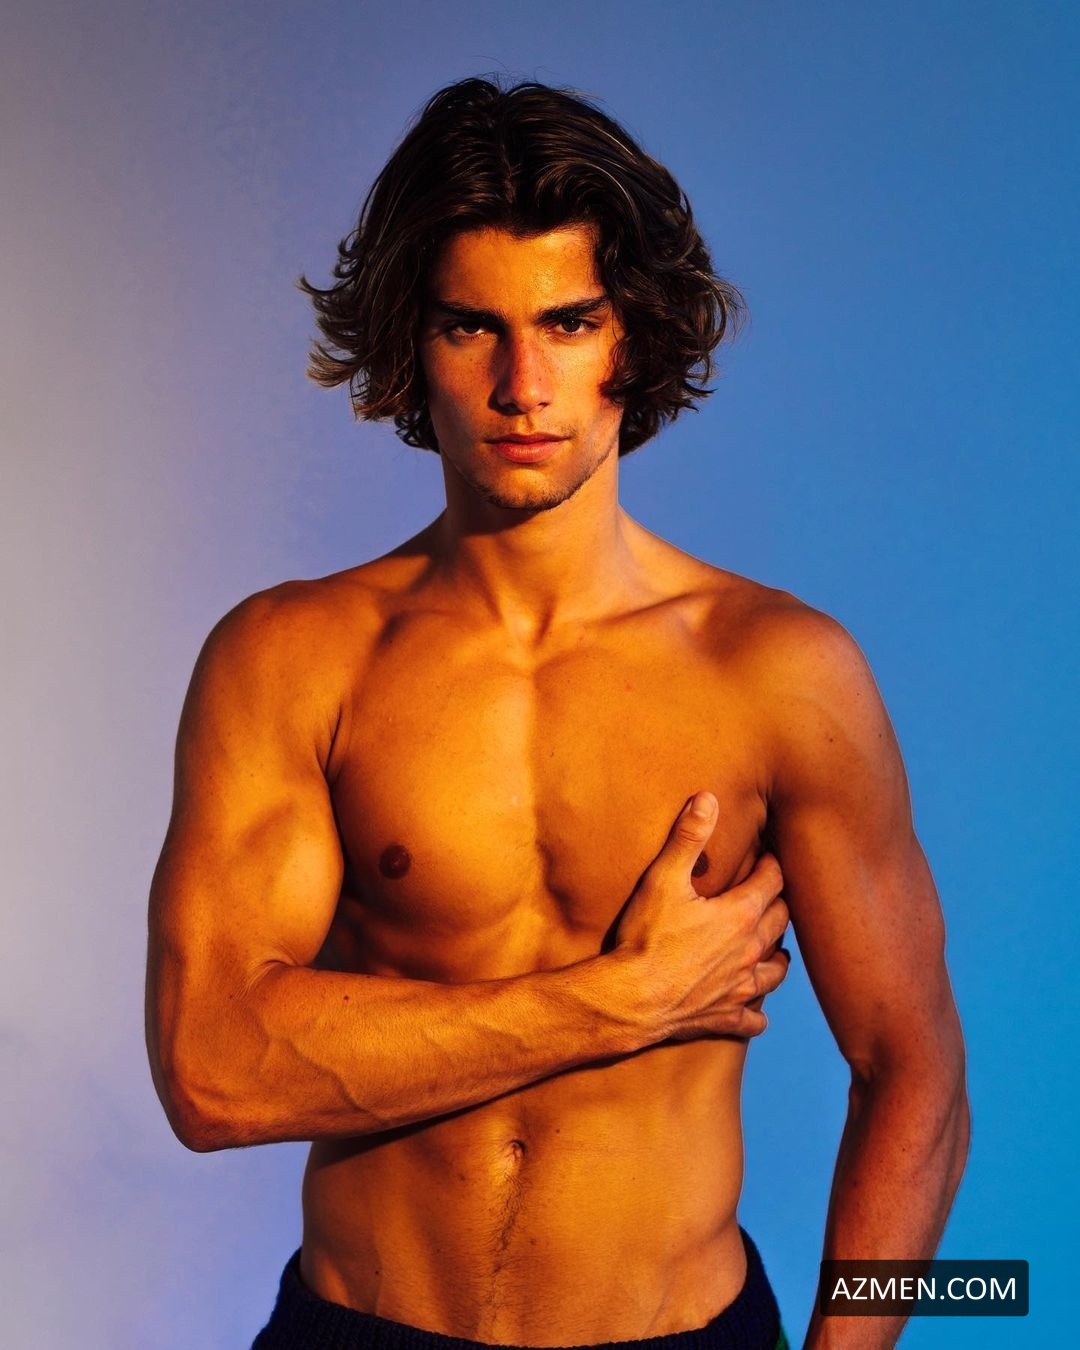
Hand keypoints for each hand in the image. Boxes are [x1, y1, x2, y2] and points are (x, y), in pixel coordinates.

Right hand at [612, 791, 789, 1039]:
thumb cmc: (646, 938)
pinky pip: (755, 1018)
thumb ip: (688, 837)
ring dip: (779, 955)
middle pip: (781, 922)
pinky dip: (759, 1012)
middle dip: (779, 903)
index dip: (772, 864)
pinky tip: (758, 1010)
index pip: (773, 880)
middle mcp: (750, 951)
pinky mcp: (726, 1016)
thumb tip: (707, 798)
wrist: (631, 999)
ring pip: (777, 970)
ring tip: (775, 947)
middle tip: (770, 892)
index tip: (766, 855)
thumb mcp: (664, 879)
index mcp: (741, 915)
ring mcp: (741, 987)